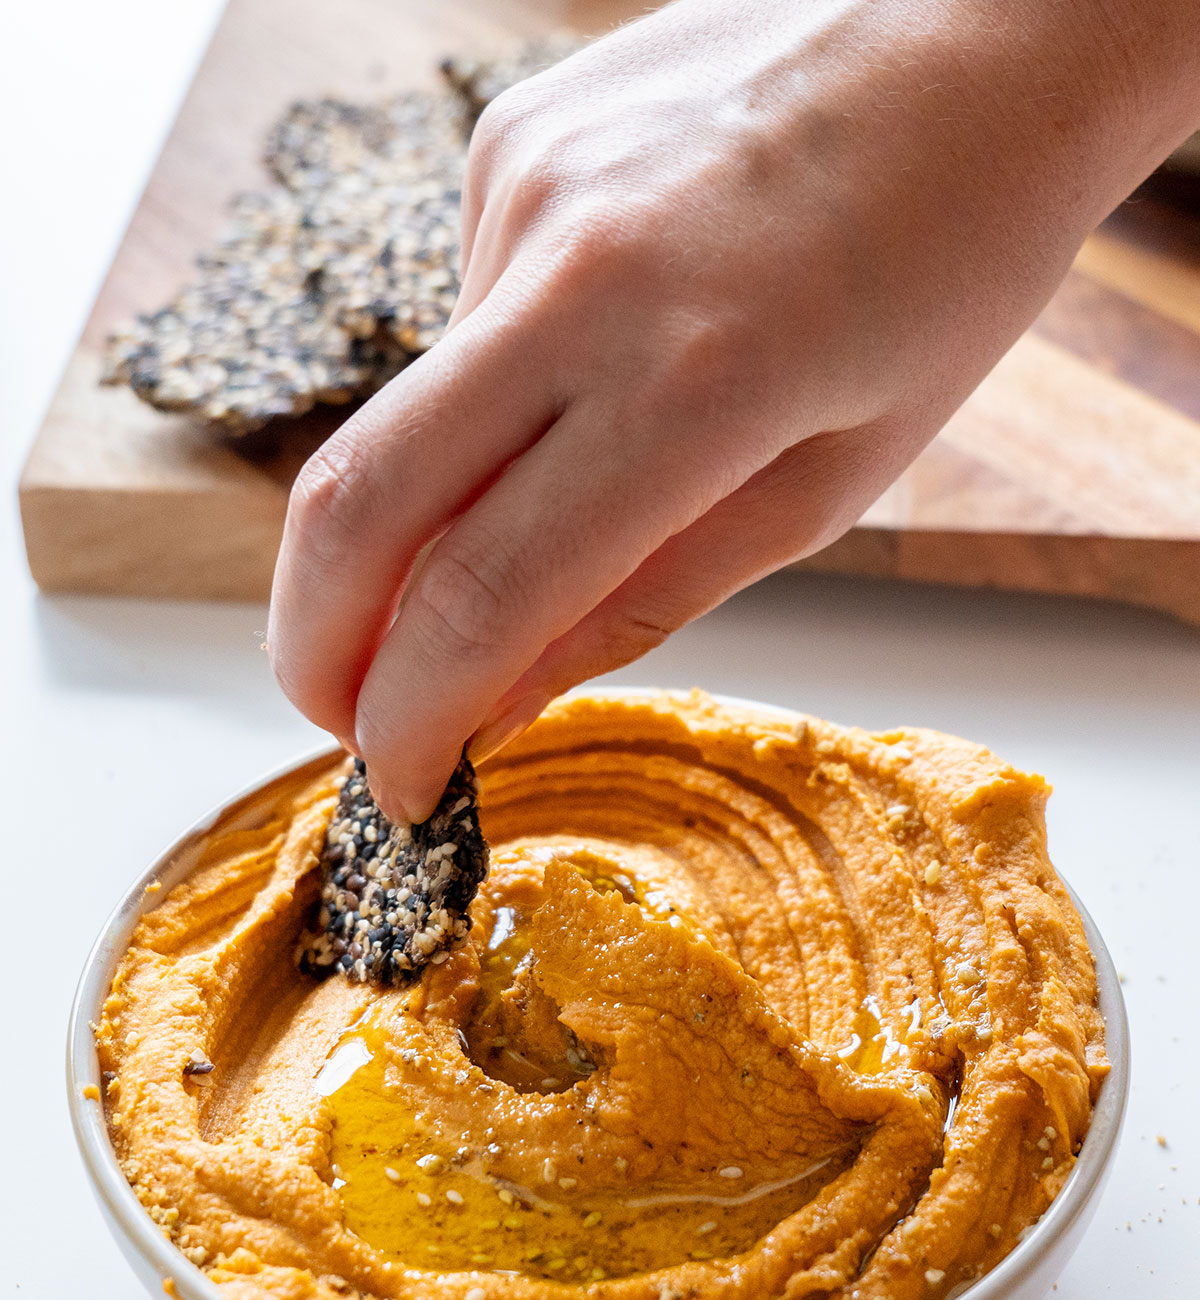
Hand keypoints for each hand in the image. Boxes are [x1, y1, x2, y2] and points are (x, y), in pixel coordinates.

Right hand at [266, 0, 1197, 821]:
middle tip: (339, 715)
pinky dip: (514, 380)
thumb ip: (644, 599)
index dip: (412, 716)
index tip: (399, 787)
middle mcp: (581, 275)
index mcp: (698, 384)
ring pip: (418, 415)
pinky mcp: (507, 140)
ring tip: (603, 448)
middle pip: (355, 502)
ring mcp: (527, 191)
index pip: (480, 593)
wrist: (986, 26)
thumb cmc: (949, 263)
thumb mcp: (826, 482)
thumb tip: (496, 698)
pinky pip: (468, 318)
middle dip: (317, 643)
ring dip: (452, 497)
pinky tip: (621, 336)